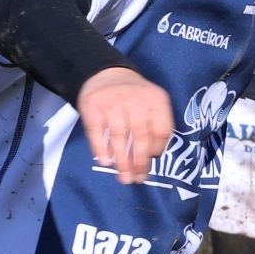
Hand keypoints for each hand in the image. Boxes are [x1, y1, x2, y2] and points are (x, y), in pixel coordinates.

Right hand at [78, 67, 173, 184]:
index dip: (158, 148)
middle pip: (141, 135)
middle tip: (138, 179)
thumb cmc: (134, 97)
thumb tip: (152, 159)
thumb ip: (155, 126)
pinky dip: (101, 149)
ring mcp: (112, 102)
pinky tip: (105, 162)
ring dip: (122, 161)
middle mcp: (135, 99)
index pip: (161, 129)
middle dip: (140, 162)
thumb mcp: (151, 103)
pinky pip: (97, 132)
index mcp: (156, 99)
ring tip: (124, 177)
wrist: (106, 74)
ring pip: (119, 136)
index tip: (153, 162)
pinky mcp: (92, 106)